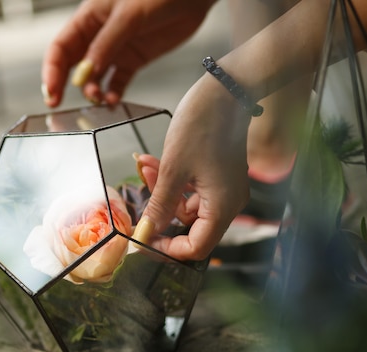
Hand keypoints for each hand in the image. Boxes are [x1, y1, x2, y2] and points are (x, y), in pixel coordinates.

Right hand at [41, 0, 212, 106]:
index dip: (51, 70)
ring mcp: (116, 49)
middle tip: (57, 105)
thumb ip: (106, 45)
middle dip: (62, 85)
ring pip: (94, 77)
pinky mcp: (134, 60)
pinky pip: (117, 82)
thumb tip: (85, 74)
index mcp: (88, 17)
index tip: (50, 92)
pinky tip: (112, 101)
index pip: (61, 47)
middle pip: (71, 64)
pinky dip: (113, 93)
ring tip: (98, 98)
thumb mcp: (128, 15)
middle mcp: (98, 35)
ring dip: (91, 91)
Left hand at [134, 74, 251, 260]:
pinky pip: (191, 188)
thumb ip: (160, 205)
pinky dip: (172, 179)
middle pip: (190, 227)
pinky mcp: (218, 175)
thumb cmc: (203, 125)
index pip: (196, 247)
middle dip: (160, 211)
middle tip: (139, 196)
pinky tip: (153, 161)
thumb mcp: (173, 169)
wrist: (226, 89)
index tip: (143, 239)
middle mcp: (228, 202)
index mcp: (222, 207)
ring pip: (186, 205)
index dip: (168, 248)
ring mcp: (223, 188)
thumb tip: (146, 233)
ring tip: (145, 166)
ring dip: (162, 190)